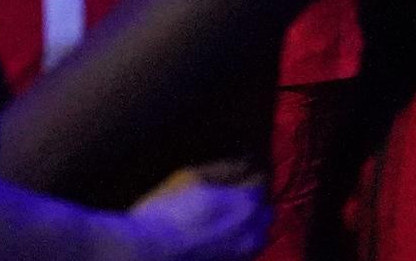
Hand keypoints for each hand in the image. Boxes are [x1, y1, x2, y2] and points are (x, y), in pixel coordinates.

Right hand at [120, 164, 266, 260]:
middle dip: (255, 199)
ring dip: (251, 222)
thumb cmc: (165, 211)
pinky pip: (247, 251)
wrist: (149, 253)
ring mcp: (244, 255)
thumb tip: (245, 163)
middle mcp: (252, 232)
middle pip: (266, 212)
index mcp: (245, 204)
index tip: (243, 167)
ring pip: (260, 235)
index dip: (252, 173)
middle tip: (236, 191)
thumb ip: (223, 169)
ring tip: (231, 215)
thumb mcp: (190, 178)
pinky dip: (241, 240)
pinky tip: (222, 235)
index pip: (262, 183)